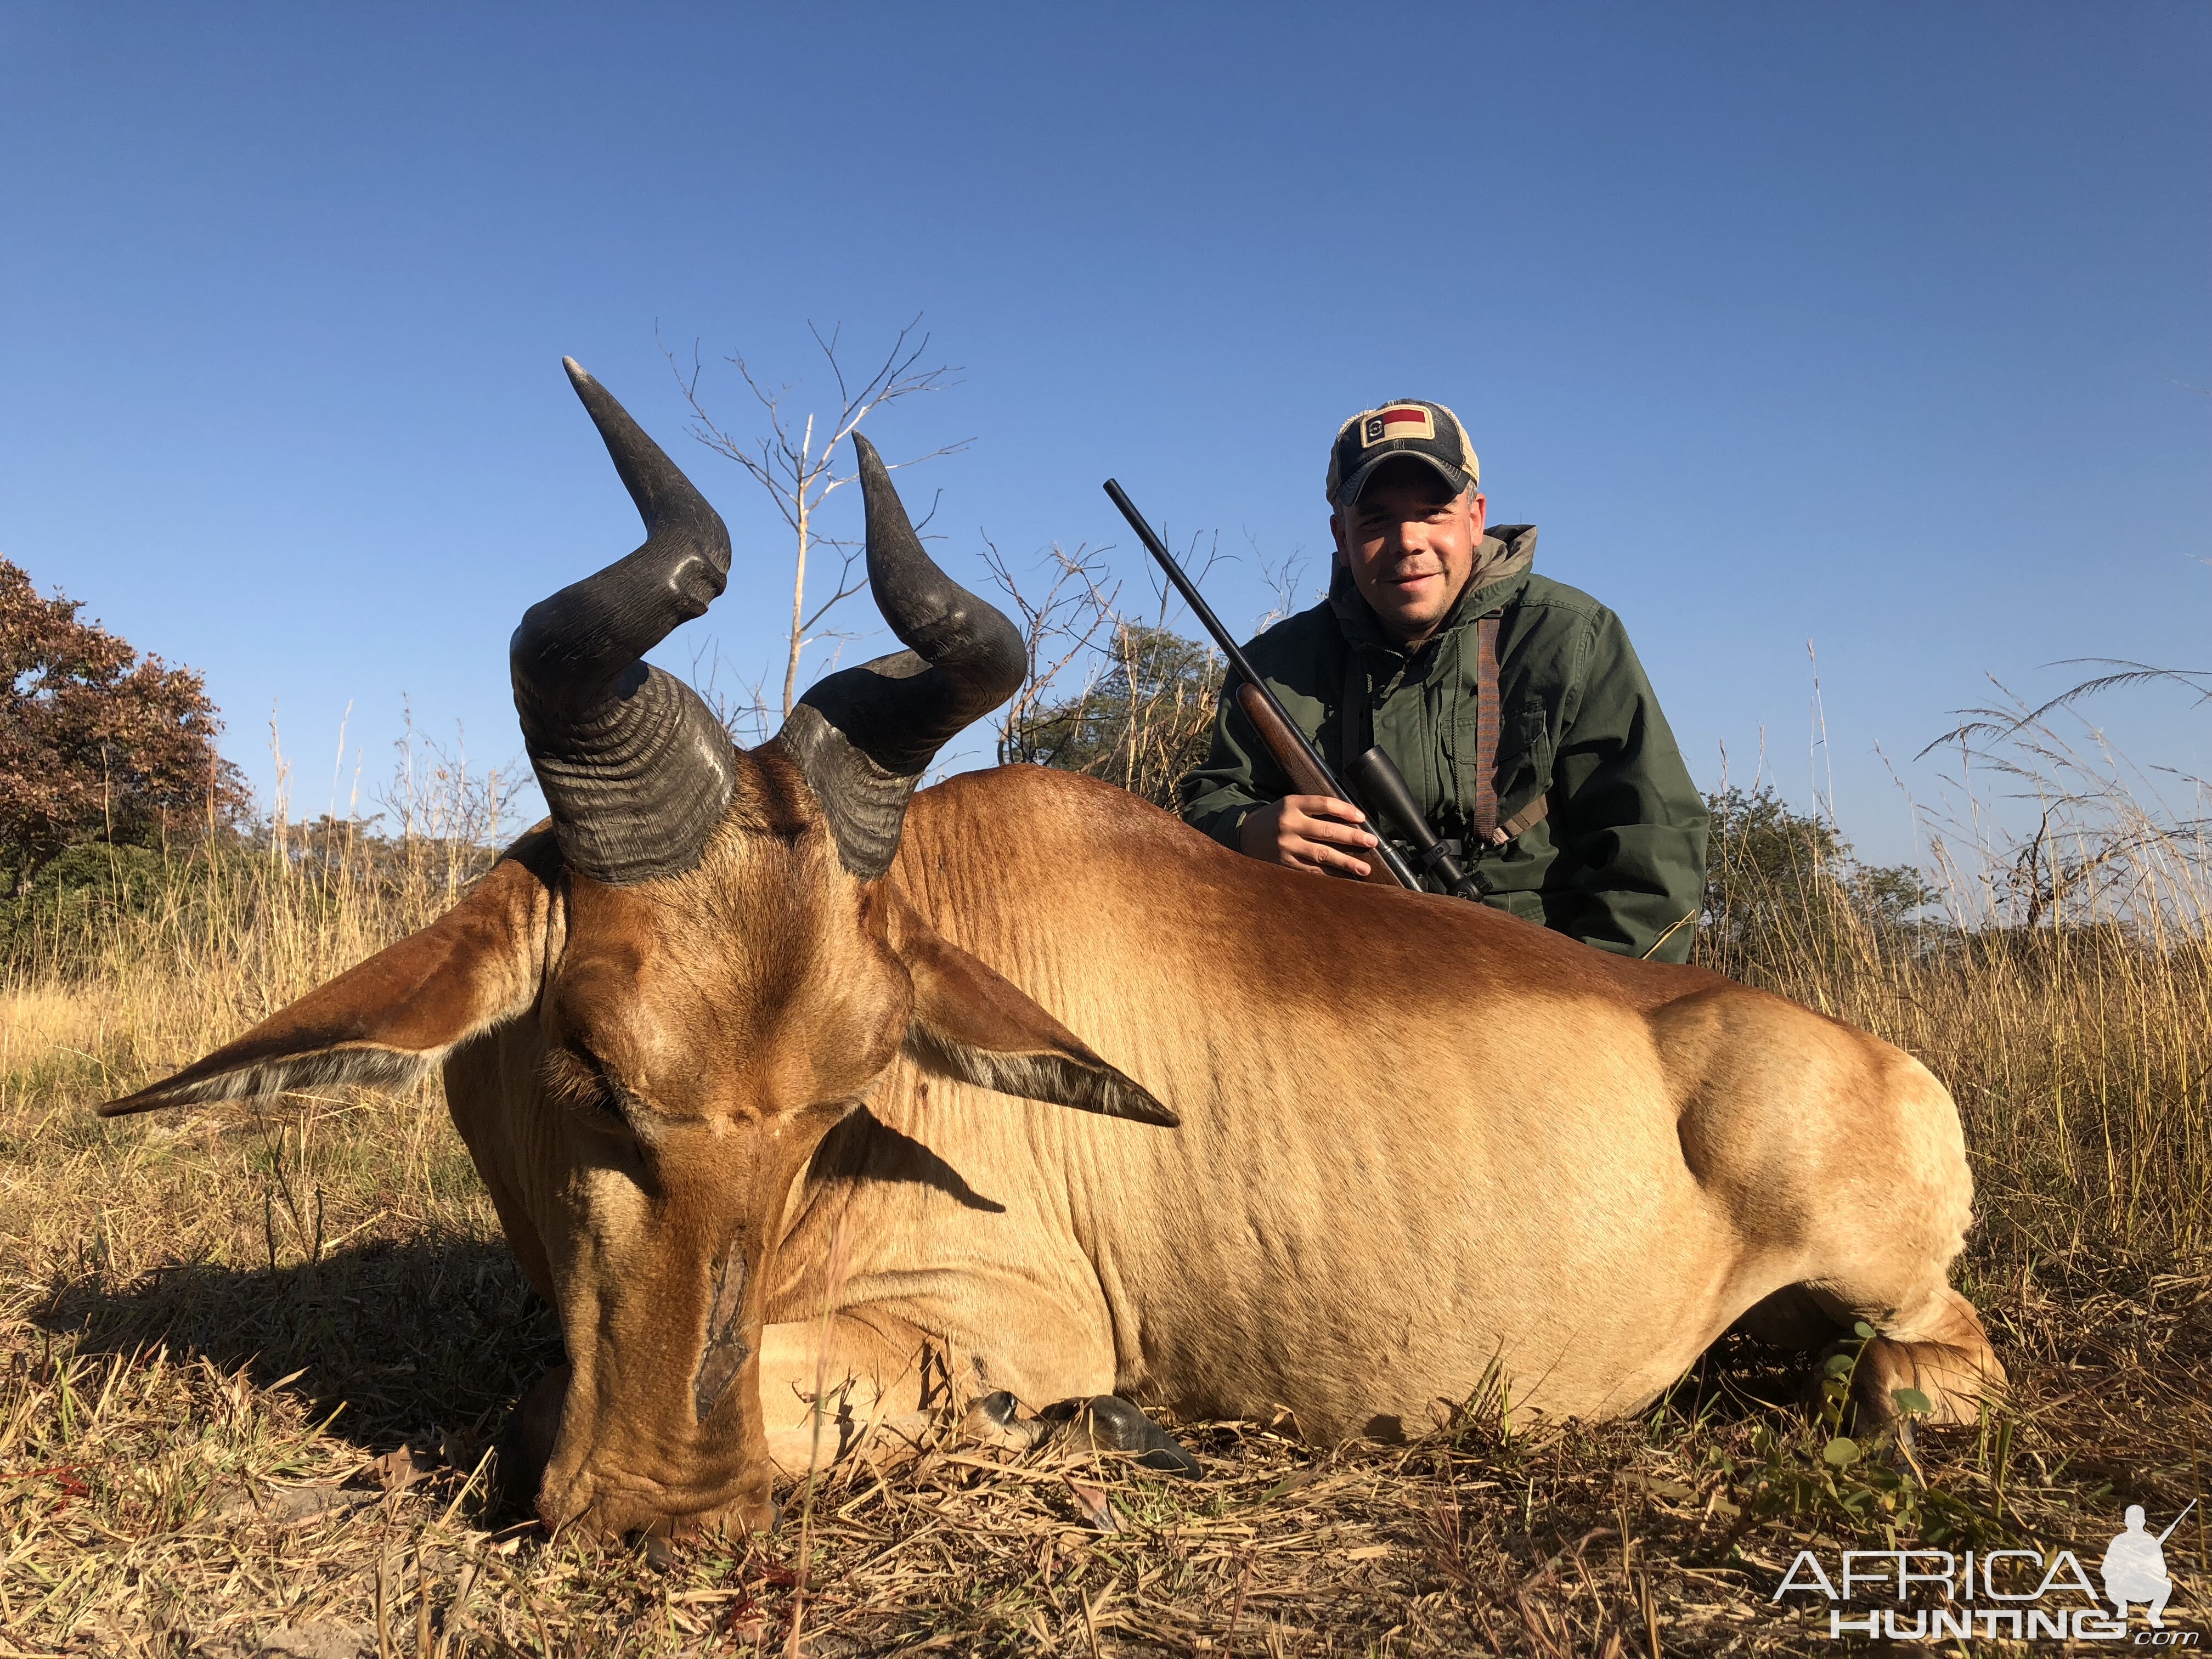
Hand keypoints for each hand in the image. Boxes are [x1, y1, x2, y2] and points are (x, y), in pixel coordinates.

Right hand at [1239, 795, 1378, 877]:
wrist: (1244, 835)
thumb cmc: (1275, 818)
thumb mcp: (1290, 805)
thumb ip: (1314, 809)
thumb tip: (1350, 819)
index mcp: (1292, 804)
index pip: (1324, 804)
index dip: (1345, 810)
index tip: (1362, 818)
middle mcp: (1289, 824)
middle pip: (1327, 831)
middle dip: (1352, 837)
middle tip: (1372, 843)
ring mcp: (1286, 846)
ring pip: (1322, 854)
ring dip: (1346, 863)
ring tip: (1364, 869)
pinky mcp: (1283, 864)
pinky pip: (1311, 871)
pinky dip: (1329, 875)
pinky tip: (1344, 879)